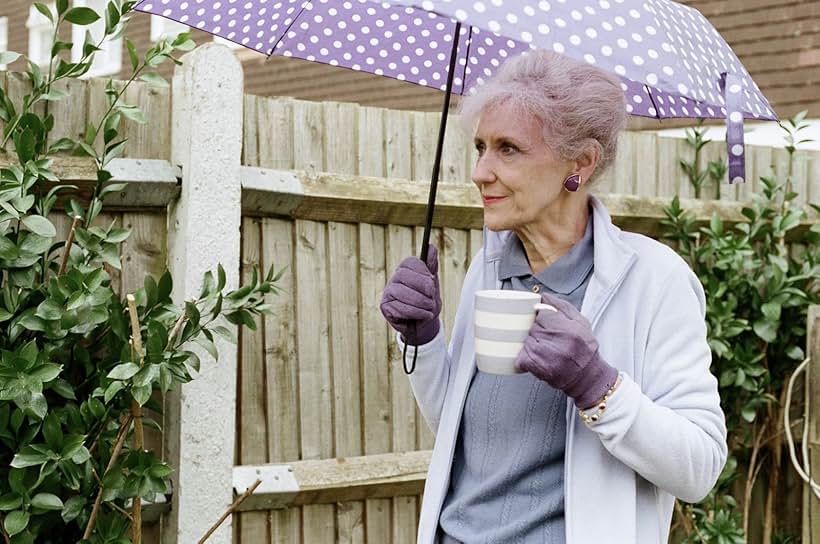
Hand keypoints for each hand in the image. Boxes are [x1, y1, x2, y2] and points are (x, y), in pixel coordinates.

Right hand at [380, 245, 440, 344]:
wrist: (424, 324)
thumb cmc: (428, 301)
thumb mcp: (433, 283)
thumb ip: (432, 265)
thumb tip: (431, 247)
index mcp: (406, 269)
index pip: (410, 262)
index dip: (422, 270)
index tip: (432, 279)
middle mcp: (394, 278)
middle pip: (403, 275)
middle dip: (421, 286)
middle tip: (432, 296)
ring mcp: (387, 292)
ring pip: (400, 292)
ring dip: (420, 302)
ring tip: (430, 308)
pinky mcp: (385, 307)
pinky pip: (398, 307)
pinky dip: (415, 312)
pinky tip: (423, 315)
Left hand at [515, 293, 617, 408]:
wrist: (587, 376)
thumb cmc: (584, 348)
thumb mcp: (580, 322)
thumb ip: (561, 306)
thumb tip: (542, 296)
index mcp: (568, 328)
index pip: (541, 312)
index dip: (539, 316)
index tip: (542, 321)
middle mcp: (557, 341)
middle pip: (531, 326)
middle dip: (534, 329)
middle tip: (543, 336)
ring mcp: (546, 355)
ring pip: (524, 340)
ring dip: (528, 342)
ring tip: (541, 347)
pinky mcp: (537, 368)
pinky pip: (520, 357)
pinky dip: (522, 356)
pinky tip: (534, 357)